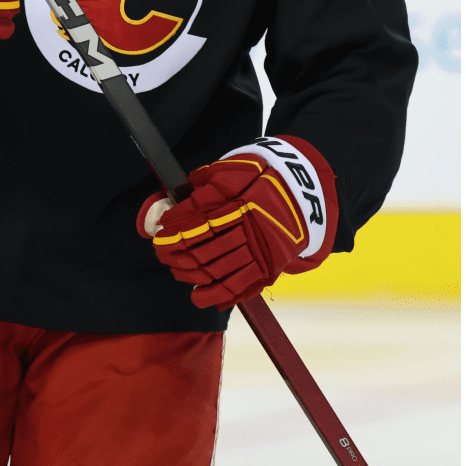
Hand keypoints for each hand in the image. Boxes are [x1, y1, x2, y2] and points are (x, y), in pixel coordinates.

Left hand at [139, 136, 338, 308]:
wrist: (306, 194)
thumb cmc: (267, 178)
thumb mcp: (240, 168)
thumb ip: (211, 178)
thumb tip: (187, 188)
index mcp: (239, 203)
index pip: (197, 221)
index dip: (174, 229)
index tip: (159, 232)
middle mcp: (248, 230)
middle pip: (203, 247)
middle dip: (176, 252)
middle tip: (161, 252)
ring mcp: (258, 251)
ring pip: (217, 269)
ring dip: (190, 272)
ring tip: (174, 270)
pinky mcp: (268, 267)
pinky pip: (239, 286)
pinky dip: (217, 295)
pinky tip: (198, 297)